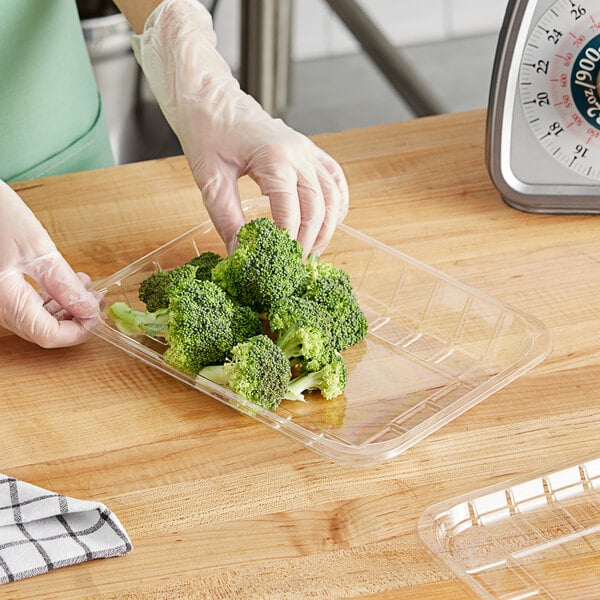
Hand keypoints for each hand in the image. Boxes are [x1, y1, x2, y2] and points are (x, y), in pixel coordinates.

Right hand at [0, 181, 99, 346]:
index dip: (78, 331)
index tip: (98, 315)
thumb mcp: (36, 247)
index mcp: (4, 299)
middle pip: (42, 330)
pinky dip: (48, 300)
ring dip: (64, 309)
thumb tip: (88, 309)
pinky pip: (24, 305)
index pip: (48, 335)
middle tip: (96, 299)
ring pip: (34, 319)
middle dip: (74, 319)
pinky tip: (64, 283)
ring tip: (84, 288)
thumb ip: (63, 284)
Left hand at [132, 0, 348, 254]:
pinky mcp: (309, 149)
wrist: (211, 99)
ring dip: (326, 226)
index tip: (280, 263)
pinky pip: (334, 178)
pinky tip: (330, 222)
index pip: (291, 212)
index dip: (288, 241)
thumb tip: (240, 256)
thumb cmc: (207, 134)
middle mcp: (299, 153)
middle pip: (317, 207)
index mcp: (274, 158)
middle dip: (309, 240)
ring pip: (331, 195)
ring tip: (311, 250)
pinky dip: (337, 203)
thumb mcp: (210, 181)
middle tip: (296, 265)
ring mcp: (307, 150)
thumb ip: (227, 220)